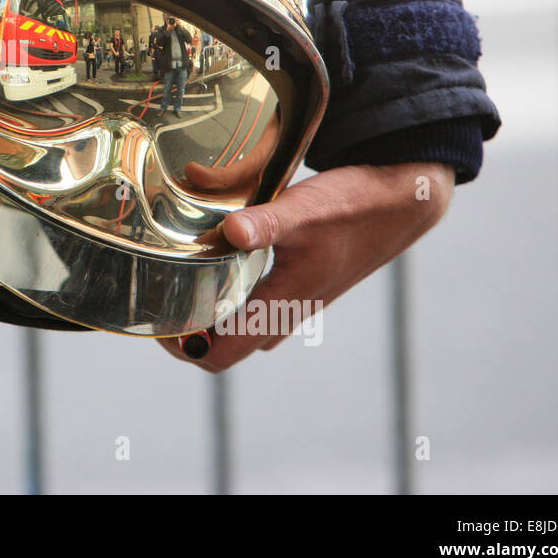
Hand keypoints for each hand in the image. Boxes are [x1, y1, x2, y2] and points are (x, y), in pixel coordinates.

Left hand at [159, 161, 454, 371]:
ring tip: (175, 285)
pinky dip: (228, 298)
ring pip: (239, 328)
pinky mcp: (299, 287)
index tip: (155, 320)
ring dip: (208, 316)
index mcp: (282, 305)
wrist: (401, 202)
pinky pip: (254, 308)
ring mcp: (294, 303)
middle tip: (156, 298)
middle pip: (223, 346)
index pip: (219, 355)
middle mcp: (286, 313)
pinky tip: (213, 264)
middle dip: (186, 332)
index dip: (180, 346)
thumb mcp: (305, 209)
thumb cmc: (355, 207)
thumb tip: (230, 231)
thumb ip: (265, 221)